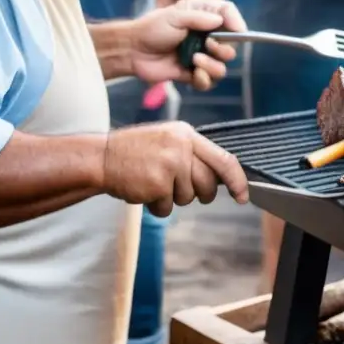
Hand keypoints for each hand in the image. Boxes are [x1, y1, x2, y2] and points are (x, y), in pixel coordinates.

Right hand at [103, 122, 249, 216]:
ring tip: (153, 183)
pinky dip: (157, 207)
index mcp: (187, 135)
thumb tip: (224, 178)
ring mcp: (170, 165)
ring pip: (188, 198)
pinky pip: (168, 208)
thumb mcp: (169, 142)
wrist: (100, 158)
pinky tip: (143, 191)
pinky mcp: (158, 184)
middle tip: (178, 189)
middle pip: (208, 184)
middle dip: (199, 194)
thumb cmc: (136, 152)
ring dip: (171, 199)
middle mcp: (182, 148)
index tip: (243, 196)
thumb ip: (194, 155)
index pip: (224, 159)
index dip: (238, 181)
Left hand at [131, 0, 246, 90]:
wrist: (132, 51)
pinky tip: (193, 75)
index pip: (230, 16)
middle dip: (223, 50)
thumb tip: (220, 21)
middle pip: (233, 47)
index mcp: (204, 16)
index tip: (237, 31)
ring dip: (213, 66)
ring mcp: (202, 56)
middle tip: (207, 45)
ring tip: (195, 62)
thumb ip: (198, 18)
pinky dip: (205, 80)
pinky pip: (210, 82)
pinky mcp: (195, 74)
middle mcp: (207, 36)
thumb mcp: (174, 16)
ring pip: (223, 67)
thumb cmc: (151, 29)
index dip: (237, 23)